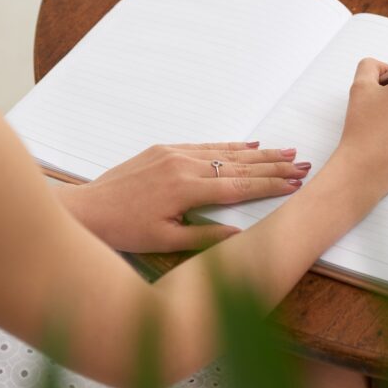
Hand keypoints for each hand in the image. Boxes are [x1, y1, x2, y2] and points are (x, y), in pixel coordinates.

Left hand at [54, 142, 310, 252]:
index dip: (271, 185)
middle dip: (274, 165)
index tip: (295, 184)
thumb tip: (240, 235)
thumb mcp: (166, 242)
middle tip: (301, 163)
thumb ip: (205, 237)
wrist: (86, 209)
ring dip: (258, 153)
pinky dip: (229, 146)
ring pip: (225, 152)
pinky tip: (249, 145)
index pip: (240, 187)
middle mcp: (184, 166)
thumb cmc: (123, 230)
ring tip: (285, 152)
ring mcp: (174, 154)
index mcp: (187, 190)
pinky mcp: (164, 149)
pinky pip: (205, 145)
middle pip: (240, 165)